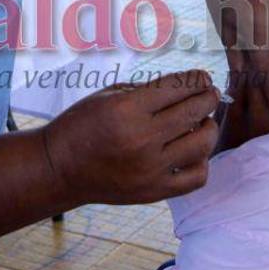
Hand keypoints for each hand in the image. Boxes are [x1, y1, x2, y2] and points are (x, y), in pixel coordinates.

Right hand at [43, 70, 218, 204]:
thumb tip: (186, 88)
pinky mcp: (154, 192)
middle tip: (209, 94)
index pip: (177, 88)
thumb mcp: (108, 96)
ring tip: (203, 122)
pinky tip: (193, 152)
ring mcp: (150, 169)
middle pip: (194, 112)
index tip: (203, 77)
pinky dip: (201, 162)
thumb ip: (147, 90)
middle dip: (208, 97)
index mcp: (127, 110)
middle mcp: (142, 139)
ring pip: (202, 144)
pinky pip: (196, 177)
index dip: (196, 79)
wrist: (59, 168)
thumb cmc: (81, 125)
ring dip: (209, 128)